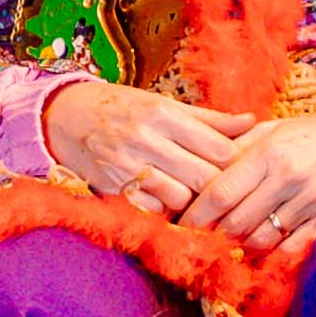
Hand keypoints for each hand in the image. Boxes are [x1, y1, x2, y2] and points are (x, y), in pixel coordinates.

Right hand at [45, 76, 247, 213]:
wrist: (63, 118)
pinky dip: (166, 212)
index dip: (238, 164)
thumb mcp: (163, 104)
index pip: (219, 148)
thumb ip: (209, 119)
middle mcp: (146, 139)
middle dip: (221, 188)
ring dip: (193, 202)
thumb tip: (252, 122)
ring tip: (199, 200)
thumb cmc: (122, 109)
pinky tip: (170, 205)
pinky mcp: (114, 190)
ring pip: (181, 198)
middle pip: (205, 176)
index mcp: (163, 113)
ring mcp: (128, 167)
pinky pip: (153, 212)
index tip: (246, 171)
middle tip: (232, 194)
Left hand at [185, 101, 315, 248]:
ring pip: (259, 240)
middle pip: (235, 222)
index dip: (195, 214)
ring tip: (229, 241)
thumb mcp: (275, 129)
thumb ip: (238, 144)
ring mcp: (309, 202)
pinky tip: (262, 246)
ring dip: (239, 245)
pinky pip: (288, 248)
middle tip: (200, 237)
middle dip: (212, 234)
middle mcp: (287, 178)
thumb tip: (197, 162)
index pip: (220, 192)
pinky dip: (270, 252)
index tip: (180, 224)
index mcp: (269, 152)